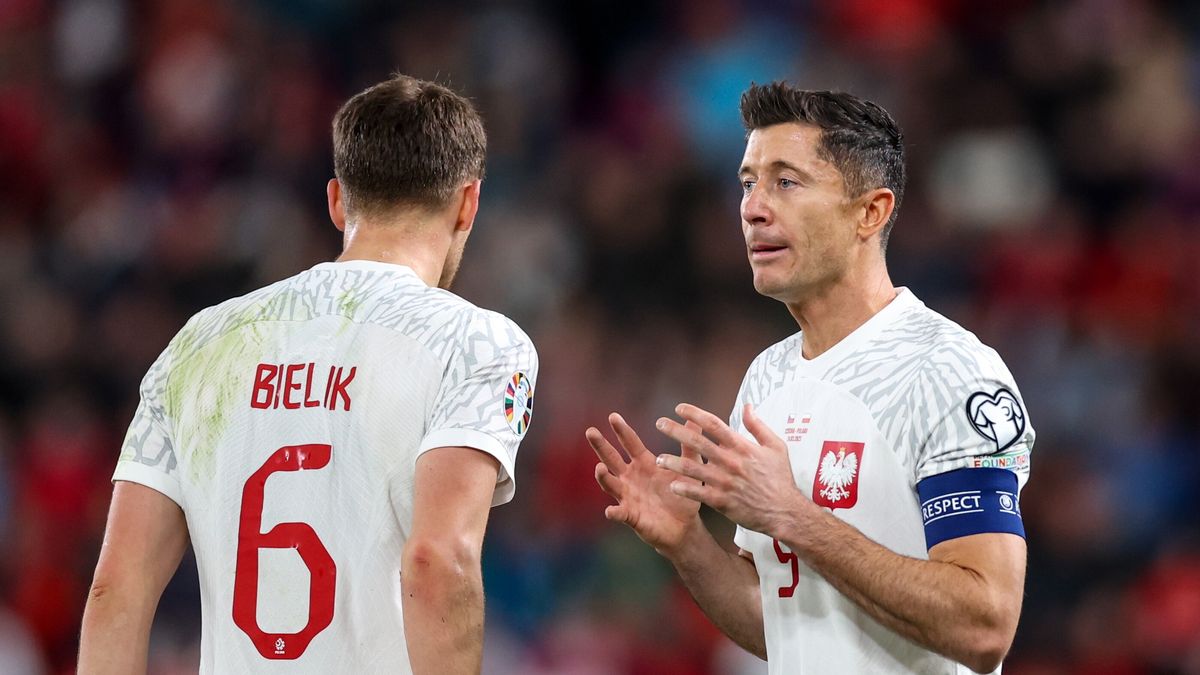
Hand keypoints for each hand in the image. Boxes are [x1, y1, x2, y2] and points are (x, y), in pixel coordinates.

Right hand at [586, 413, 702, 555]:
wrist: (684, 527)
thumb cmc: (683, 495)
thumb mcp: (689, 470)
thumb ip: (689, 447)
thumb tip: (694, 419)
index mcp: (644, 463)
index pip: (630, 443)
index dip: (622, 430)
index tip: (613, 416)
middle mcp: (631, 477)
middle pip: (612, 459)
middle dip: (601, 446)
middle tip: (591, 431)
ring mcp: (628, 496)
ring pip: (611, 484)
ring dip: (604, 477)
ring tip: (599, 468)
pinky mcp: (631, 516)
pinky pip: (620, 513)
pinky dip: (614, 512)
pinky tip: (610, 511)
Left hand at [654, 403, 808, 537]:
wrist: (785, 511)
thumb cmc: (780, 478)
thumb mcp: (776, 446)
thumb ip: (758, 426)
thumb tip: (748, 406)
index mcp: (741, 447)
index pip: (714, 424)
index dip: (695, 414)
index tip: (679, 408)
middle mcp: (730, 461)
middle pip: (698, 442)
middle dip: (676, 431)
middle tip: (660, 423)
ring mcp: (725, 482)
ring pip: (693, 468)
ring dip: (673, 462)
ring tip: (658, 459)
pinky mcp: (722, 501)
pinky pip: (699, 493)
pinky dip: (685, 489)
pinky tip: (672, 485)